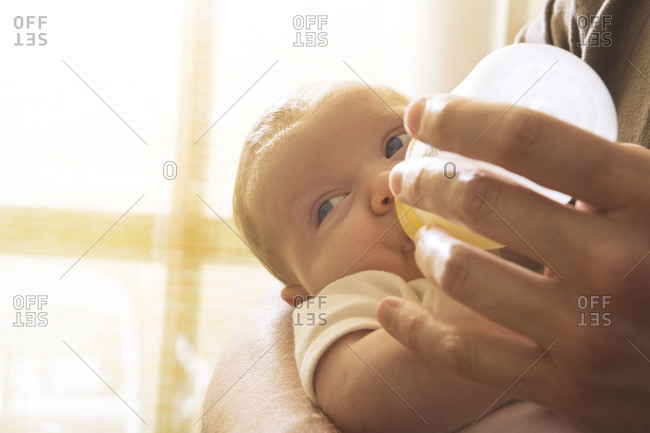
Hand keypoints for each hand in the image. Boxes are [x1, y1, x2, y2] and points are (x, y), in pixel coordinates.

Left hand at [377, 95, 649, 431]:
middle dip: (426, 180)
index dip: (458, 119)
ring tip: (421, 237)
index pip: (526, 139)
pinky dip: (415, 331)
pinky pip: (465, 356)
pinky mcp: (569, 386)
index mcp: (645, 197)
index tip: (420, 113)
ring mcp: (589, 331)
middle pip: (482, 200)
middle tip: (406, 177)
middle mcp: (616, 263)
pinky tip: (392, 310)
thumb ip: (597, 171)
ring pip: (462, 274)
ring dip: (426, 246)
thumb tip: (503, 140)